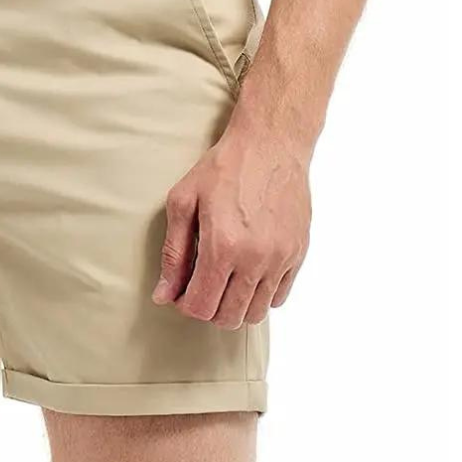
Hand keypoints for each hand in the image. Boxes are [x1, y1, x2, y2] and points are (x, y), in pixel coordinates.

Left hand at [153, 127, 310, 327]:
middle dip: (208, 309)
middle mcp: (255, 259)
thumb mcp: (184, 202)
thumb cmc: (223, 168)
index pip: (201, 307)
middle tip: (200, 286)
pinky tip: (247, 273)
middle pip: (228, 317)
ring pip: (255, 313)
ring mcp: (280, 259)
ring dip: (234, 306)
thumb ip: (173, 253)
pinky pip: (279, 297)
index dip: (185, 305)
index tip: (181, 290)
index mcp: (222, 246)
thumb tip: (164, 294)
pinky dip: (260, 295)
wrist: (270, 144)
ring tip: (224, 281)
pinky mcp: (298, 253)